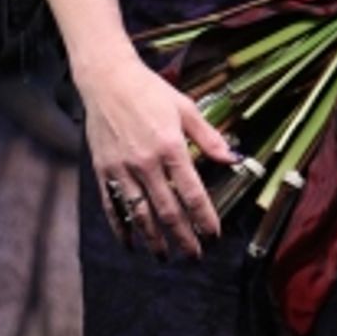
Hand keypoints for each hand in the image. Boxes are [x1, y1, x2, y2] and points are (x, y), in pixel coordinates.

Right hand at [78, 46, 235, 258]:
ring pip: (139, 213)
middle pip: (167, 210)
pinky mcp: (103, 169)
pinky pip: (112, 205)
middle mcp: (146, 162)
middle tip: (193, 256)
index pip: (192, 192)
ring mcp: (122, 168)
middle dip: (182, 237)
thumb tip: (233, 158)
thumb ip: (209, 137)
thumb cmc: (150, 92)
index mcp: (170, 147)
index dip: (204, 217)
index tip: (213, 234)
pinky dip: (120, 227)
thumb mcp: (186, 108)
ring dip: (153, 238)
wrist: (107, 79)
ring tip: (164, 256)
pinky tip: (129, 243)